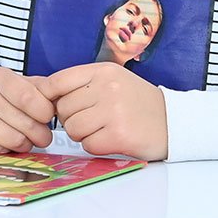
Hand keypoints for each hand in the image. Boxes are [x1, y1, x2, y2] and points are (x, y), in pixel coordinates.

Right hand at [0, 67, 55, 153]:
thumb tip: (64, 97)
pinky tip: (1, 142)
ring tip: (22, 139)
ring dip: (24, 145)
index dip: (46, 113)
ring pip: (14, 141)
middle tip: (41, 135)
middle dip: (40, 134)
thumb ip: (36, 88)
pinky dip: (5, 151)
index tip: (47, 117)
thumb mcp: (8, 83)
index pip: (31, 98)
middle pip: (27, 124)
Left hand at [41, 62, 167, 160]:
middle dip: (71, 119)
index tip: (51, 107)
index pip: (57, 81)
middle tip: (92, 120)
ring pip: (73, 129)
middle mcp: (107, 87)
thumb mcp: (113, 80)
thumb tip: (43, 95)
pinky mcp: (119, 135)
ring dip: (83, 135)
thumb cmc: (138, 102)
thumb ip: (82, 84)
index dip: (47, 97)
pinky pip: (87, 145)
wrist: (173, 121)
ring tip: (103, 129)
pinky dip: (96, 146)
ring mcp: (113, 111)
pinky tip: (112, 139)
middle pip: (63, 109)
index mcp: (103, 71)